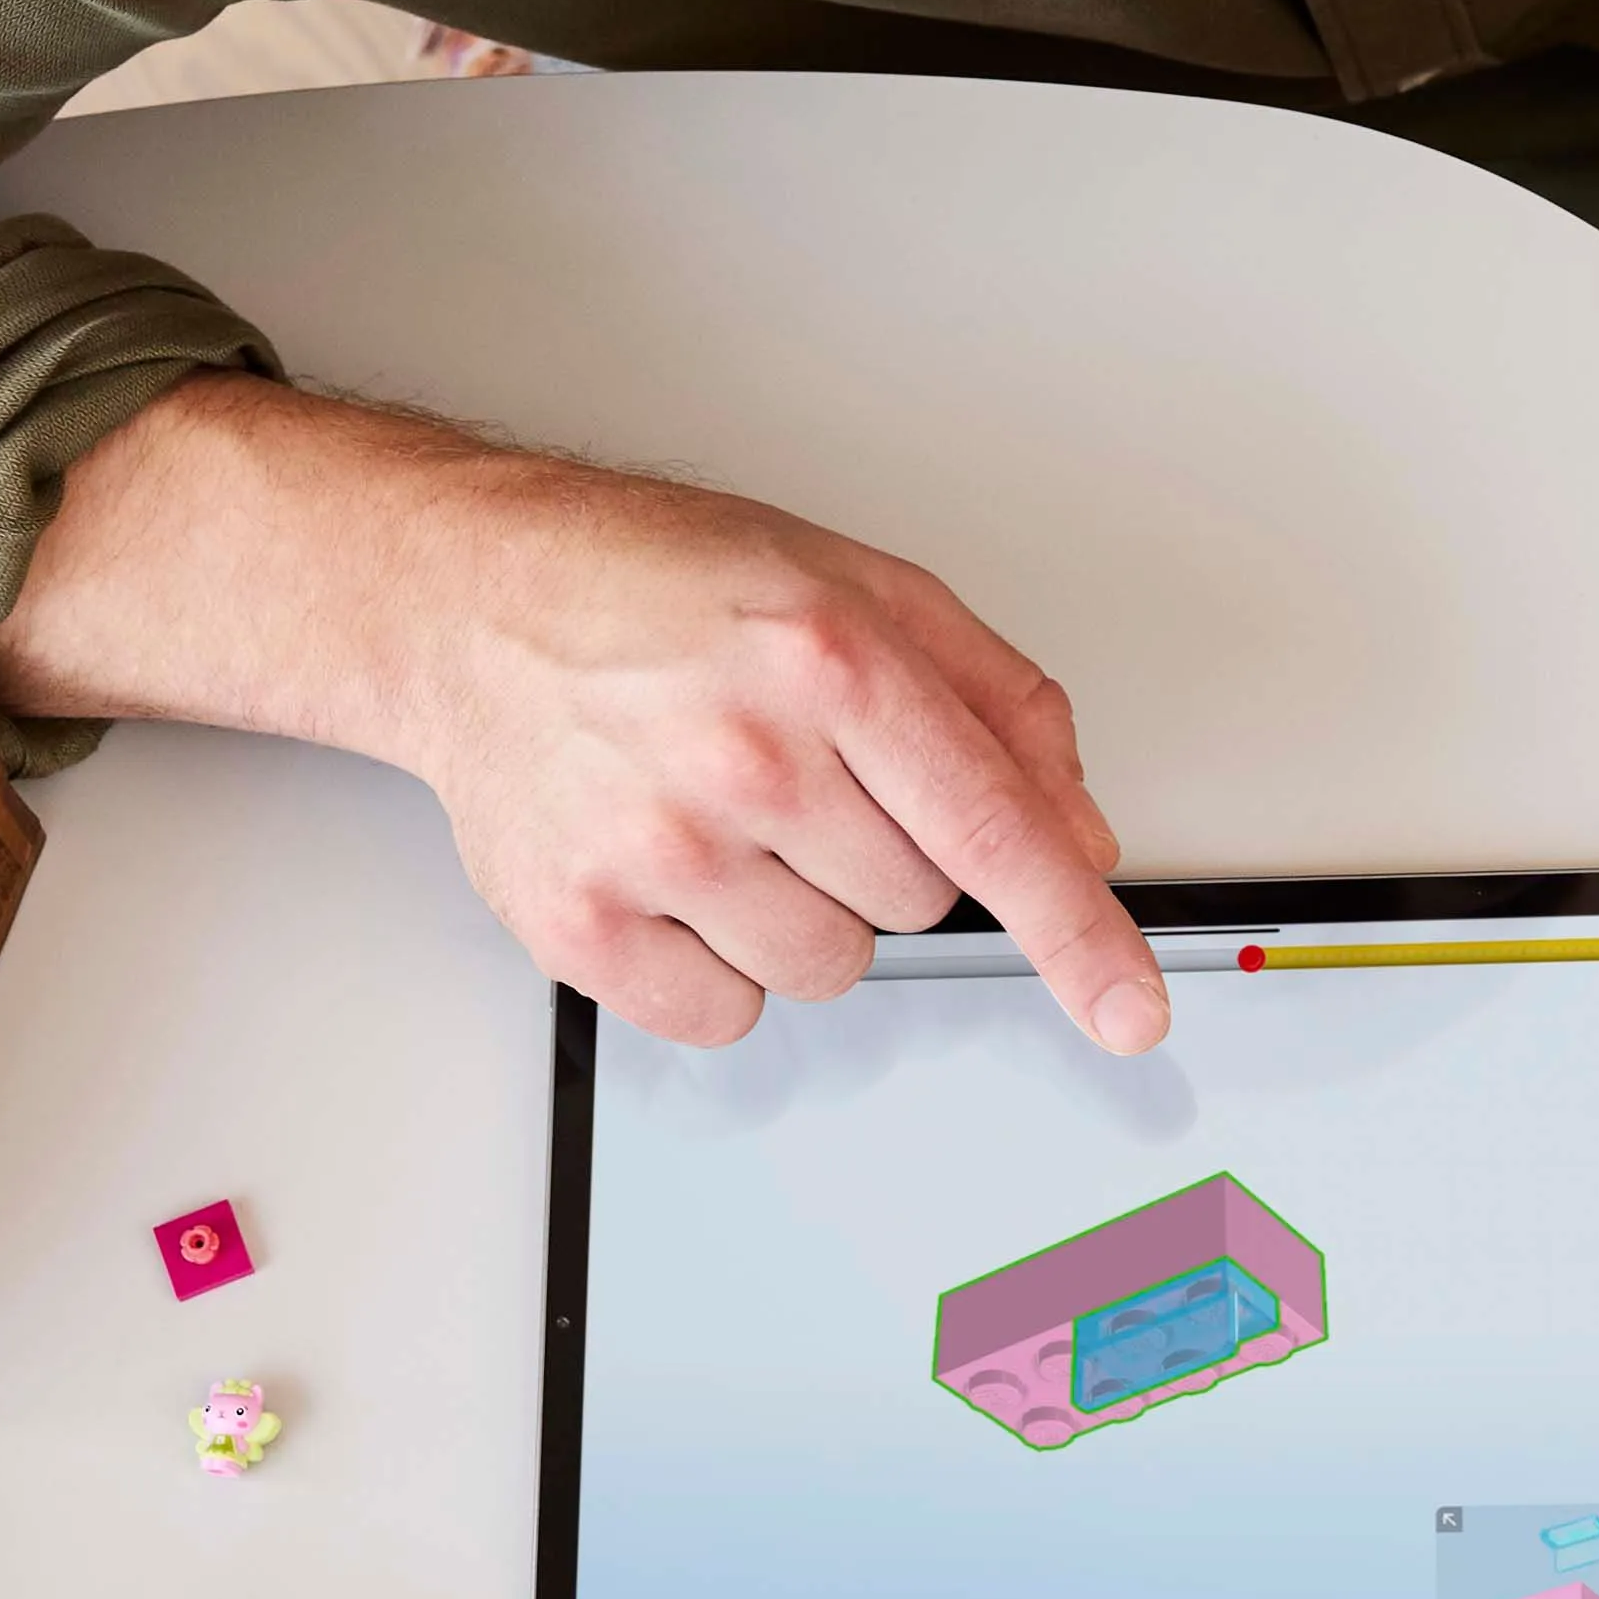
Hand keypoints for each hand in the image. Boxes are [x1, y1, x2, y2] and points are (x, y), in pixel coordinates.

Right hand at [0, 371, 1165, 1051]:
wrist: (469, 600)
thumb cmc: (663, 584)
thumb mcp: (860, 586)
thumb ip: (994, 704)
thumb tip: (1078, 833)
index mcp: (834, 659)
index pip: (995, 828)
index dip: (1079, 936)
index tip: (1129, 1012)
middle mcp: (749, 754)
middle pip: (916, 904)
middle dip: (879, 851)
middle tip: (794, 773)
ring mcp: (659, 846)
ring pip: (828, 968)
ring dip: (798, 911)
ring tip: (722, 813)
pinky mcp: (580, 922)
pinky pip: (722, 1014)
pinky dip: (713, 965)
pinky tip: (670, 870)